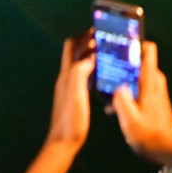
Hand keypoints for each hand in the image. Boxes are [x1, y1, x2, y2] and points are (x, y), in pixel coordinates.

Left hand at [47, 35, 95, 150]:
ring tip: (108, 52)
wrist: (63, 142)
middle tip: (106, 39)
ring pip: (80, 64)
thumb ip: (80, 72)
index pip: (71, 46)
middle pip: (76, 53)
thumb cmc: (71, 119)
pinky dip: (93, 69)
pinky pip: (84, 75)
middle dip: (89, 42)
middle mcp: (66, 77)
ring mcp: (69, 87)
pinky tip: (103, 73)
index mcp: (66, 74)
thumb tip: (91, 56)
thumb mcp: (76, 93)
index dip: (83, 35)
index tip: (98, 29)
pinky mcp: (75, 96)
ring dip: (92, 55)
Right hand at [115, 41, 171, 161]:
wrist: (167, 147)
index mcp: (150, 80)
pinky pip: (138, 86)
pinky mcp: (153, 97)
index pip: (149, 49)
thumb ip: (122, 101)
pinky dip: (127, 91)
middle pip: (138, 61)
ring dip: (122, 80)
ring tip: (106, 90)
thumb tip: (117, 86)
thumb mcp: (130, 119)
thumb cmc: (149, 133)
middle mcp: (154, 80)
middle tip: (104, 68)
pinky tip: (115, 106)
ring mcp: (155, 88)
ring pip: (136, 75)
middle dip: (122, 63)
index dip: (136, 42)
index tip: (120, 44)